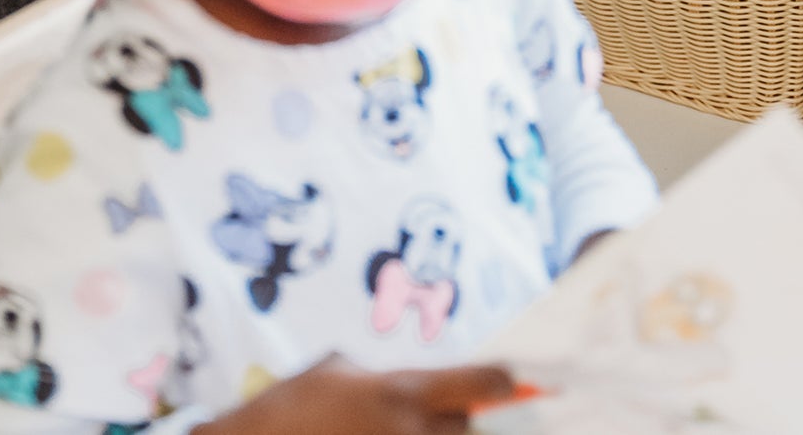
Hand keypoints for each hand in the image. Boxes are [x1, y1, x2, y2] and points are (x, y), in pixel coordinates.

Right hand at [210, 356, 532, 434]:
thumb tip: (398, 386)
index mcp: (400, 392)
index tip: (517, 384)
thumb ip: (374, 377)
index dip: (504, 383)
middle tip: (443, 421)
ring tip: (402, 431)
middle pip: (469, 430)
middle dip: (460, 426)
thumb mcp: (331, 373)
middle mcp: (409, 432)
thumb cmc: (285, 412)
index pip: (480, 382)